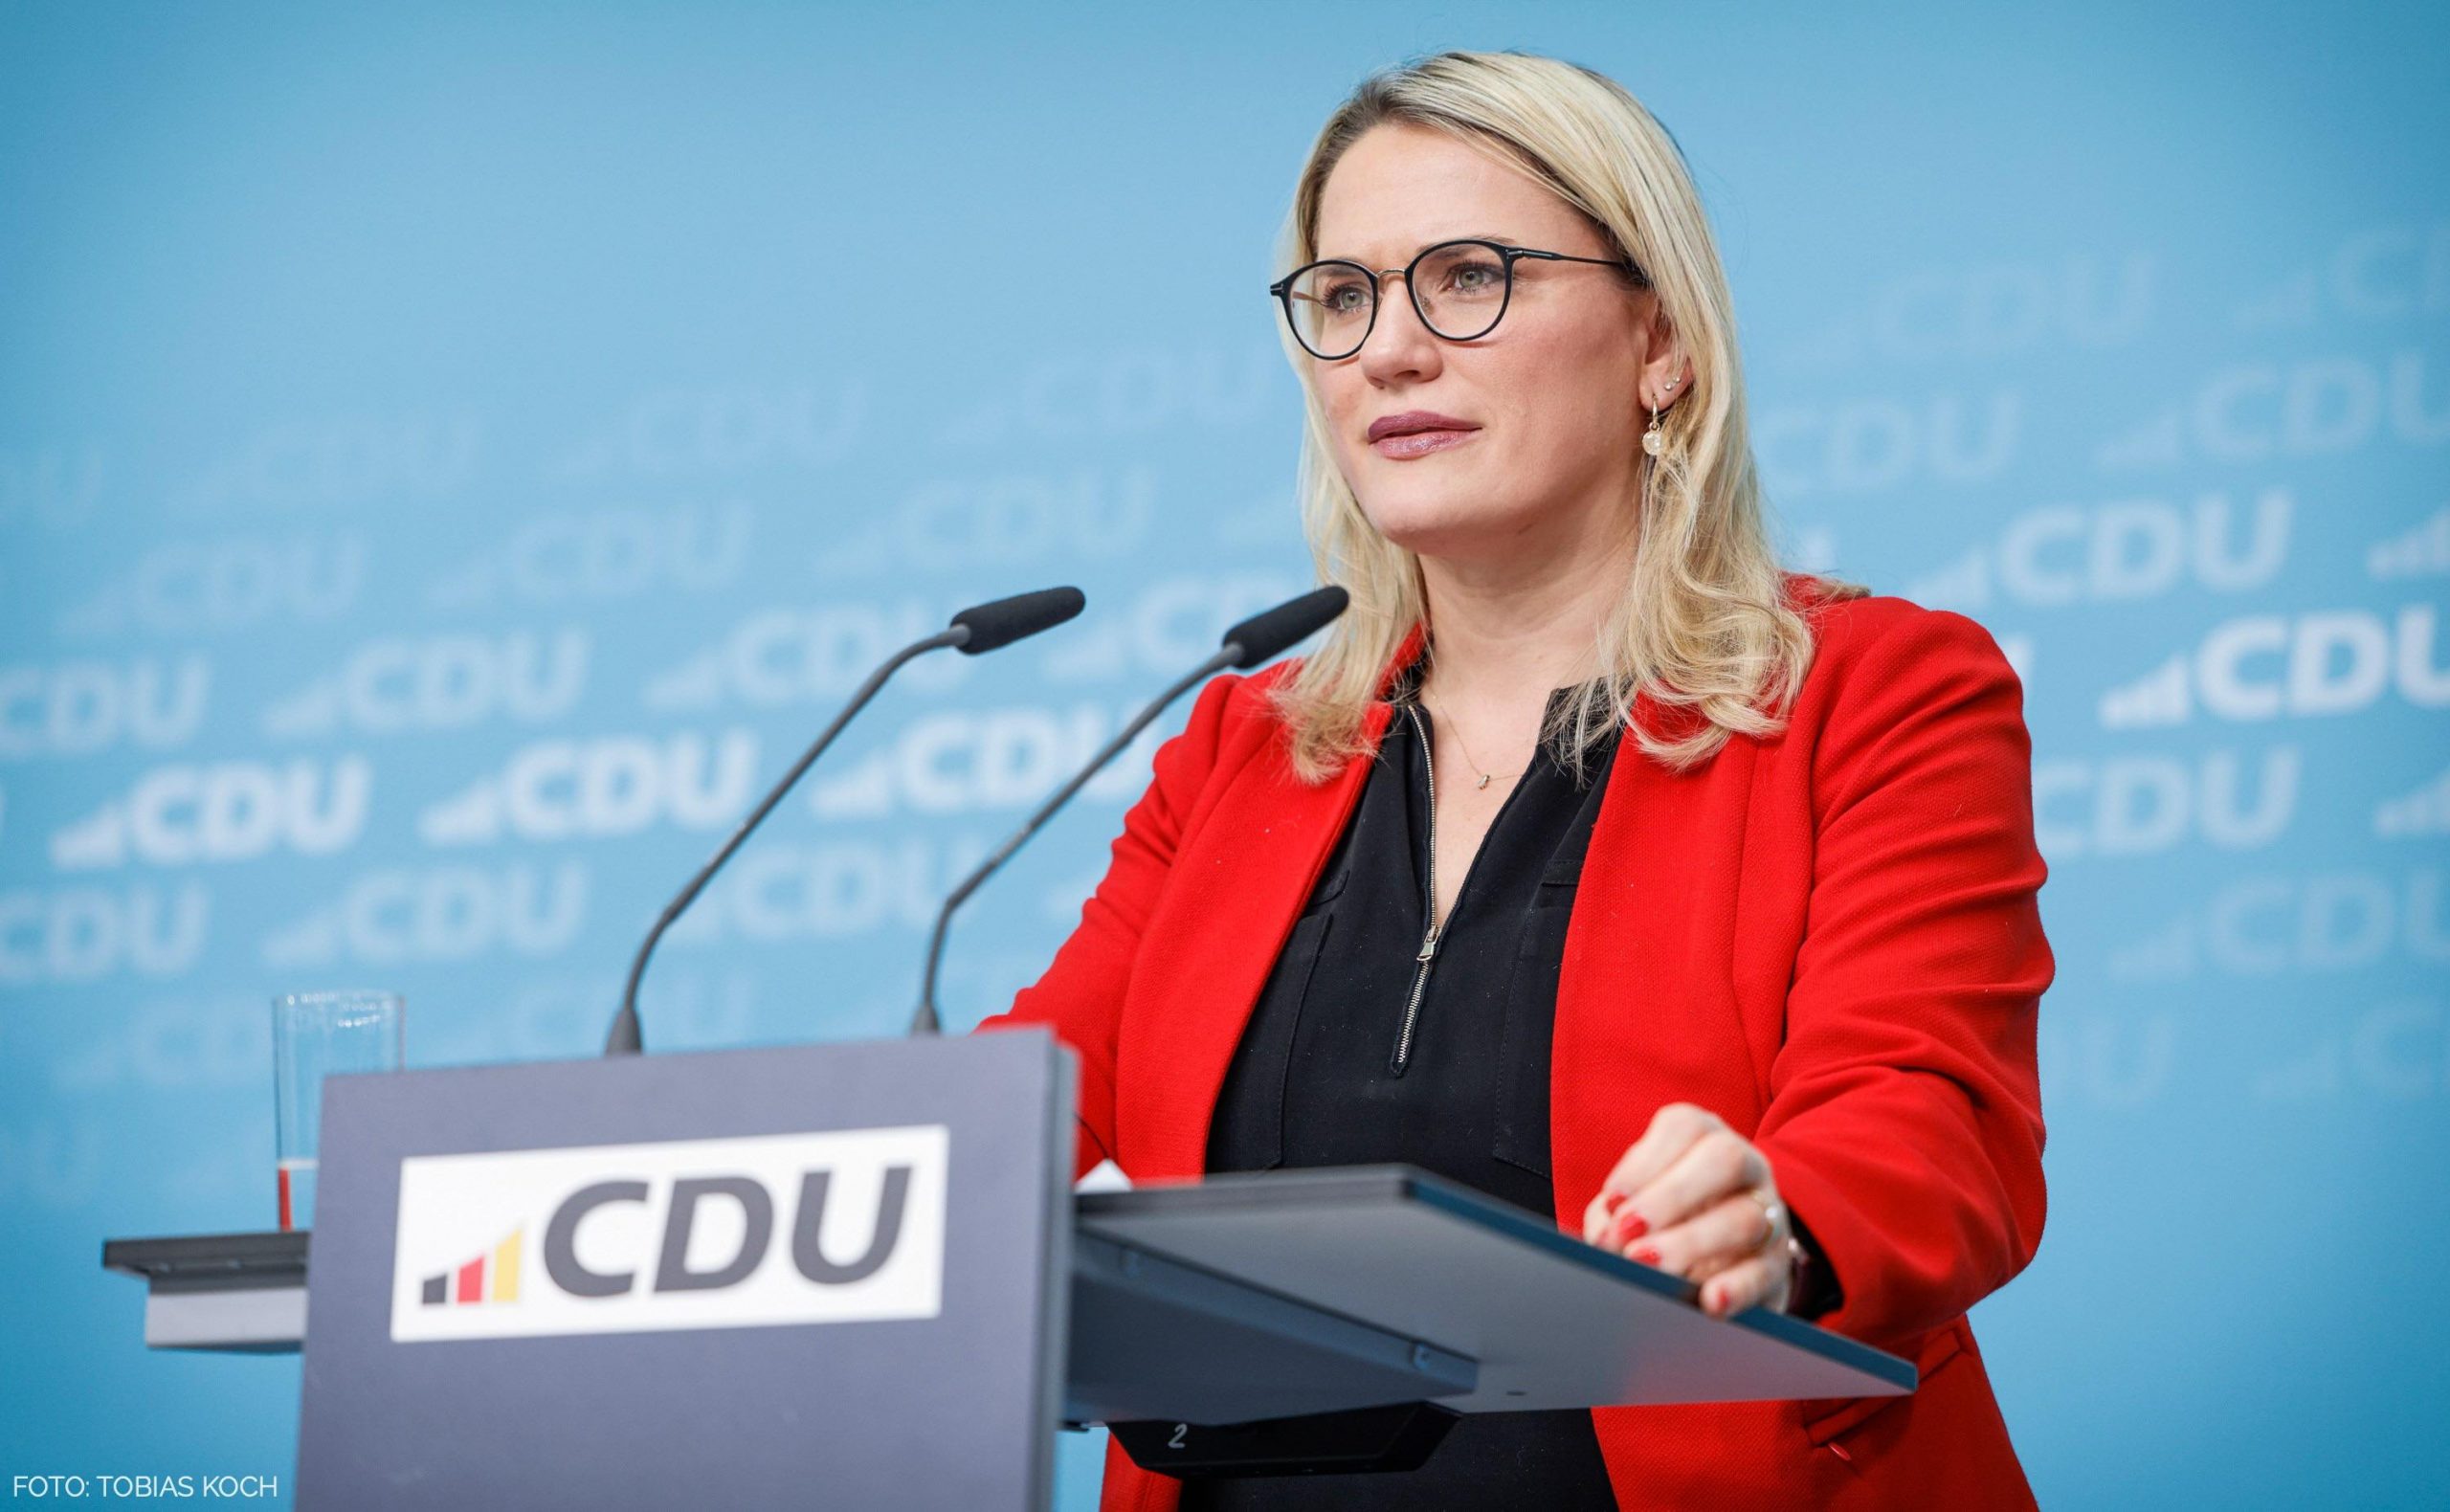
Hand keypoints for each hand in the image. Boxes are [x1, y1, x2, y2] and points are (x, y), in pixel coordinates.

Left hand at [1580, 1102, 1791, 1318]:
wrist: (1722, 1261)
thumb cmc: (1665, 1219)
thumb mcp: (1634, 1205)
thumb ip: (1612, 1216)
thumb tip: (1603, 1240)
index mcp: (1703, 1137)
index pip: (1684, 1127)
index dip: (1645, 1163)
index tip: (1613, 1203)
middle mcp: (1745, 1166)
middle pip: (1724, 1159)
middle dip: (1671, 1196)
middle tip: (1627, 1232)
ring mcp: (1768, 1213)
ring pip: (1745, 1217)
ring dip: (1691, 1242)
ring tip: (1647, 1265)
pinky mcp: (1776, 1265)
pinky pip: (1763, 1272)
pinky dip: (1736, 1288)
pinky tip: (1709, 1300)